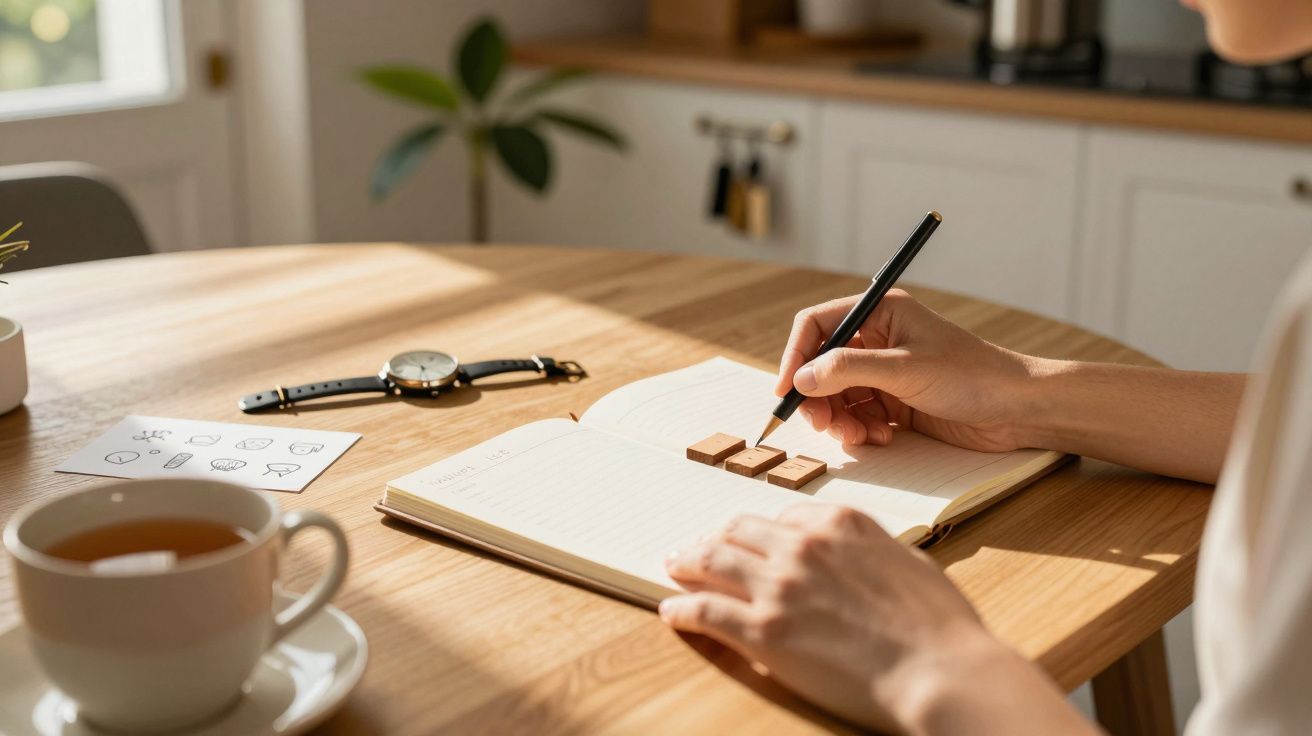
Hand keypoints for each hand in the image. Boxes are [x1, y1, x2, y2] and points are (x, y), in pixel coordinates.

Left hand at [661, 505, 1092, 734]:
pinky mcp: (764, 630)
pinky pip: (706, 610)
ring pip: (712, 562)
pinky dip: (683, 608)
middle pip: (738, 532)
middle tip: (697, 549)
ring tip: (674, 569)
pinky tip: (673, 610)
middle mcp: (803, 545)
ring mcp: (780, 586)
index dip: (757, 532)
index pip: (780, 518)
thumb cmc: (938, 624)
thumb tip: (852, 554)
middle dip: (714, 540)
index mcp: (839, 522)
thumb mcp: (905, 560)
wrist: (941, 669)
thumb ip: (866, 549)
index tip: (746, 540)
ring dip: (687, 564)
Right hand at [775, 289, 1035, 451]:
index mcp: (880, 314)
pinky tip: (881, 438)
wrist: (1018, 410)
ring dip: (840, 419)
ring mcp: (886, 373)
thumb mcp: (906, 369)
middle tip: (821, 424)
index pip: (818, 325)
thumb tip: (800, 379)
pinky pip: (858, 415)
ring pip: (837, 395)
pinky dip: (860, 430)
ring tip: (858, 436)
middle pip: (822, 365)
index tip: (786, 389)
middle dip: (817, 396)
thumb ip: (849, 370)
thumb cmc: (973, 375)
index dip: (795, 355)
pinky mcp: (896, 403)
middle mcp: (878, 339)